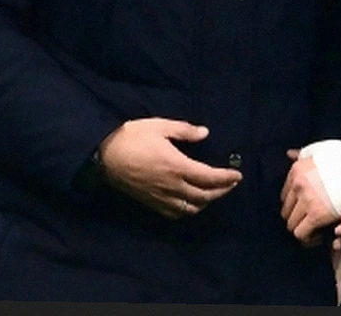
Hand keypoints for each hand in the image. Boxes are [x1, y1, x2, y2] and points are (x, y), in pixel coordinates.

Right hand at [98, 118, 241, 218]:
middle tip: (231, 183)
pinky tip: (192, 203)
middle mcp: (172, 186)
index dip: (226, 178)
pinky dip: (189, 210)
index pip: (209, 177)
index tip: (238, 175)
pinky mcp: (151, 203)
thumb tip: (205, 133)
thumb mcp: (159, 126)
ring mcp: (162, 197)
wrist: (103, 156)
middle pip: (205, 196)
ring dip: (207, 202)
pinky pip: (175, 213)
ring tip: (214, 192)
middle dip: (222, 191)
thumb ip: (184, 131)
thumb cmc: (131, 137)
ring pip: (192, 208)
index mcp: (177, 166)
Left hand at [280, 150, 337, 244]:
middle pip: (285, 213)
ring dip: (304, 231)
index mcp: (297, 170)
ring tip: (315, 232)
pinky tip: (322, 235)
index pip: (284, 196)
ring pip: (291, 225)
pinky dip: (310, 239)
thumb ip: (305, 154)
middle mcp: (298, 184)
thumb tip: (288, 153)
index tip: (305, 211)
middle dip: (298, 221)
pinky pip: (302, 234)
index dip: (295, 206)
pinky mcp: (317, 215)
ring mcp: (307, 199)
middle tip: (311, 224)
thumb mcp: (324, 151)